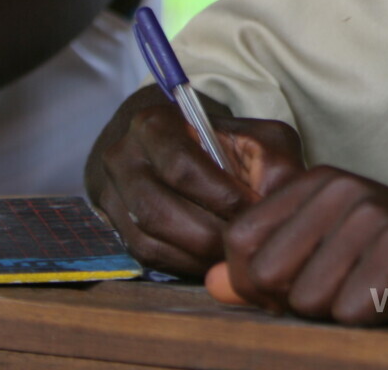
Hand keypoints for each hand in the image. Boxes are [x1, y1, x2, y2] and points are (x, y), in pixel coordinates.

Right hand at [91, 88, 305, 275]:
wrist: (181, 149)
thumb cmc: (227, 144)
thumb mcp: (258, 138)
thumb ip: (273, 162)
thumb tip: (273, 201)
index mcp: (154, 125)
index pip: (182, 167)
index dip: (222, 195)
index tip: (256, 209)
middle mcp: (123, 158)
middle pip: (161, 210)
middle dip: (211, 232)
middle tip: (248, 243)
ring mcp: (113, 194)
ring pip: (151, 238)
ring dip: (198, 253)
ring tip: (235, 256)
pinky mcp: (116, 227)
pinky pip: (148, 255)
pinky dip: (184, 263)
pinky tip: (213, 261)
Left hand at [211, 166, 387, 324]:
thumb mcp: (332, 255)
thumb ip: (271, 266)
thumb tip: (212, 283)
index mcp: (317, 182)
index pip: (238, 241)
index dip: (251, 283)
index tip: (292, 292)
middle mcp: (341, 188)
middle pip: (264, 275)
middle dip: (296, 304)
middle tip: (345, 294)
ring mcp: (372, 214)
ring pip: (307, 301)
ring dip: (342, 313)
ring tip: (379, 291)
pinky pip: (350, 311)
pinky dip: (375, 318)